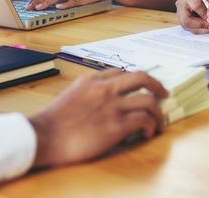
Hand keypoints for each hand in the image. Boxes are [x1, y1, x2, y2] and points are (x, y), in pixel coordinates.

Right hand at [29, 69, 168, 167]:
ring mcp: (112, 106)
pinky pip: (144, 120)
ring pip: (149, 100)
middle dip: (157, 84)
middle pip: (141, 77)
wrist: (44, 136)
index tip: (141, 88)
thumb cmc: (54, 120)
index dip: (135, 81)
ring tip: (159, 123)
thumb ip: (89, 91)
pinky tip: (148, 133)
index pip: (121, 72)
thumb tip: (103, 99)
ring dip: (158, 112)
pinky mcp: (116, 125)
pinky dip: (150, 126)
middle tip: (164, 94)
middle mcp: (105, 88)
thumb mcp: (72, 94)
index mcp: (93, 79)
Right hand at [175, 0, 208, 33]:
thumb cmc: (208, 0)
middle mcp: (181, 5)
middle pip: (186, 20)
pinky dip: (201, 30)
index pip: (195, 6)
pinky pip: (190, 30)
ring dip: (202, 29)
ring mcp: (180, 15)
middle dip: (201, 25)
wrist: (205, 3)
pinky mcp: (183, 23)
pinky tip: (207, 27)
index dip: (204, 13)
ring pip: (188, 27)